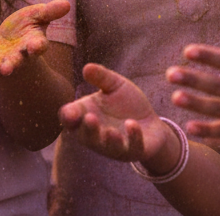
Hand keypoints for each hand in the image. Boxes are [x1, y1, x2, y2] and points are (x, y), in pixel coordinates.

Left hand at [0, 0, 69, 88]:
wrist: (8, 40)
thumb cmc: (25, 27)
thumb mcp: (36, 15)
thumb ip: (50, 11)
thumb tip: (67, 4)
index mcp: (32, 44)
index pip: (37, 45)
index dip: (37, 46)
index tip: (36, 47)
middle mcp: (19, 57)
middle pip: (17, 61)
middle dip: (12, 65)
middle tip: (8, 68)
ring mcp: (4, 64)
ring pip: (1, 70)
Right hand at [59, 63, 175, 166]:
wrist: (151, 123)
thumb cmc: (126, 104)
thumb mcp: (114, 85)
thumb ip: (101, 77)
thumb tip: (87, 68)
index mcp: (86, 116)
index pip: (70, 119)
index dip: (68, 117)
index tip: (69, 113)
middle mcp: (97, 135)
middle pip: (86, 137)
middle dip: (88, 130)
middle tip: (90, 118)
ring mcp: (116, 146)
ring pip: (108, 147)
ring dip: (109, 140)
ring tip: (112, 132)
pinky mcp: (136, 150)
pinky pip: (133, 148)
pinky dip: (133, 137)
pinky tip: (132, 125)